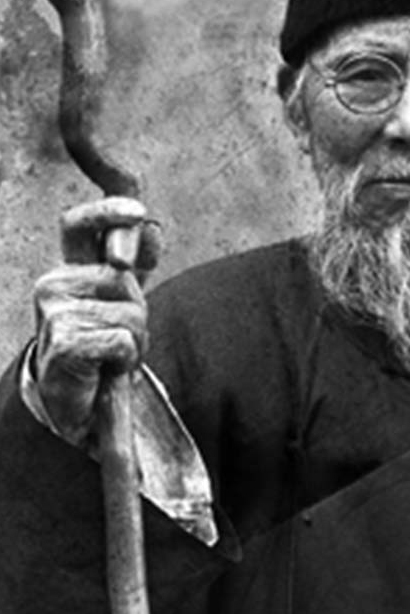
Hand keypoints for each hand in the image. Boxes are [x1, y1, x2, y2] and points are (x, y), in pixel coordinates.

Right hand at [32, 197, 157, 444]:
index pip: (81, 224)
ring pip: (129, 311)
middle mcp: (55, 282)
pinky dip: (126, 359)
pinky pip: (122, 340)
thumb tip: (153, 228)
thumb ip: (137, 263)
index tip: (138, 210)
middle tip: (121, 334)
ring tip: (112, 356)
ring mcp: (54, 310)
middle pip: (123, 276)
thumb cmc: (102, 353)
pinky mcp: (62, 340)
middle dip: (136, 307)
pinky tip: (104, 369)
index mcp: (70, 268)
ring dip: (135, 339)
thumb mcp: (123, 303)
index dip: (107, 206)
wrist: (80, 407)